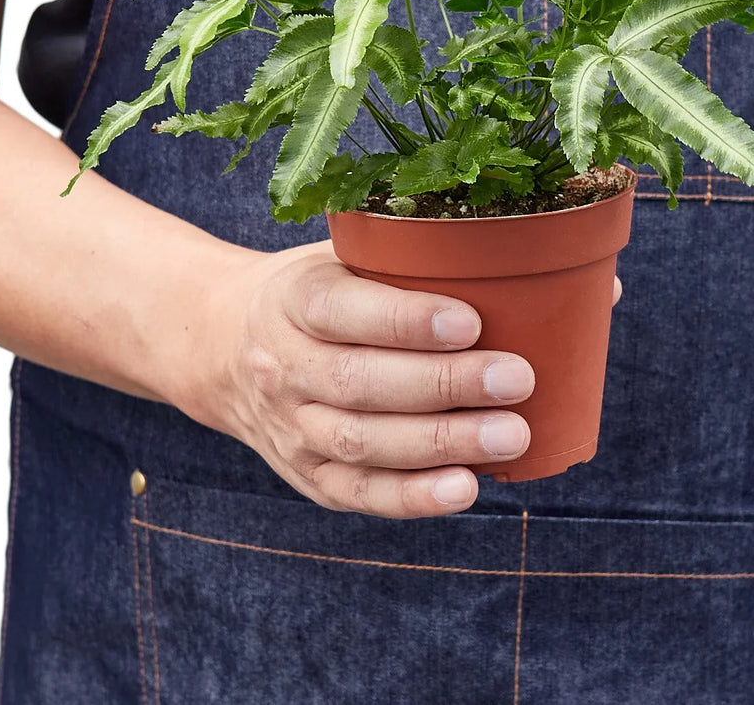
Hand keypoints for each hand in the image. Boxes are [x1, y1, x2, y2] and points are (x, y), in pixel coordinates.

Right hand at [194, 240, 542, 518]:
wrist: (226, 345)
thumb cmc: (319, 290)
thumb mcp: (343, 254)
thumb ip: (410, 256)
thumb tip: (527, 254)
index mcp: (294, 298)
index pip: (342, 310)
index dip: (405, 320)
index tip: (470, 320)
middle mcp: (284, 365)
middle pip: (360, 382)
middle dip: (445, 384)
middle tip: (517, 378)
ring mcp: (291, 426)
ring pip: (362, 442)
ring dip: (442, 443)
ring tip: (511, 435)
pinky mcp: (305, 475)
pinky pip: (357, 493)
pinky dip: (412, 497)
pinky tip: (466, 488)